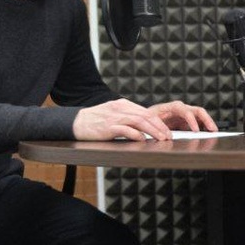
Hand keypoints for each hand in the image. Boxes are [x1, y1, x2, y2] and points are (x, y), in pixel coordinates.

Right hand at [73, 98, 217, 141]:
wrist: (76, 122)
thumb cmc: (95, 121)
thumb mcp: (113, 114)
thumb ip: (127, 118)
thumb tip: (143, 129)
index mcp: (123, 105)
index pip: (146, 112)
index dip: (159, 122)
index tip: (167, 131)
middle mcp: (120, 109)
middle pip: (145, 116)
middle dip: (160, 127)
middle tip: (168, 137)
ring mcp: (114, 117)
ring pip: (139, 122)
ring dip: (152, 131)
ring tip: (161, 139)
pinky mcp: (107, 127)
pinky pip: (125, 129)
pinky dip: (135, 134)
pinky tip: (143, 140)